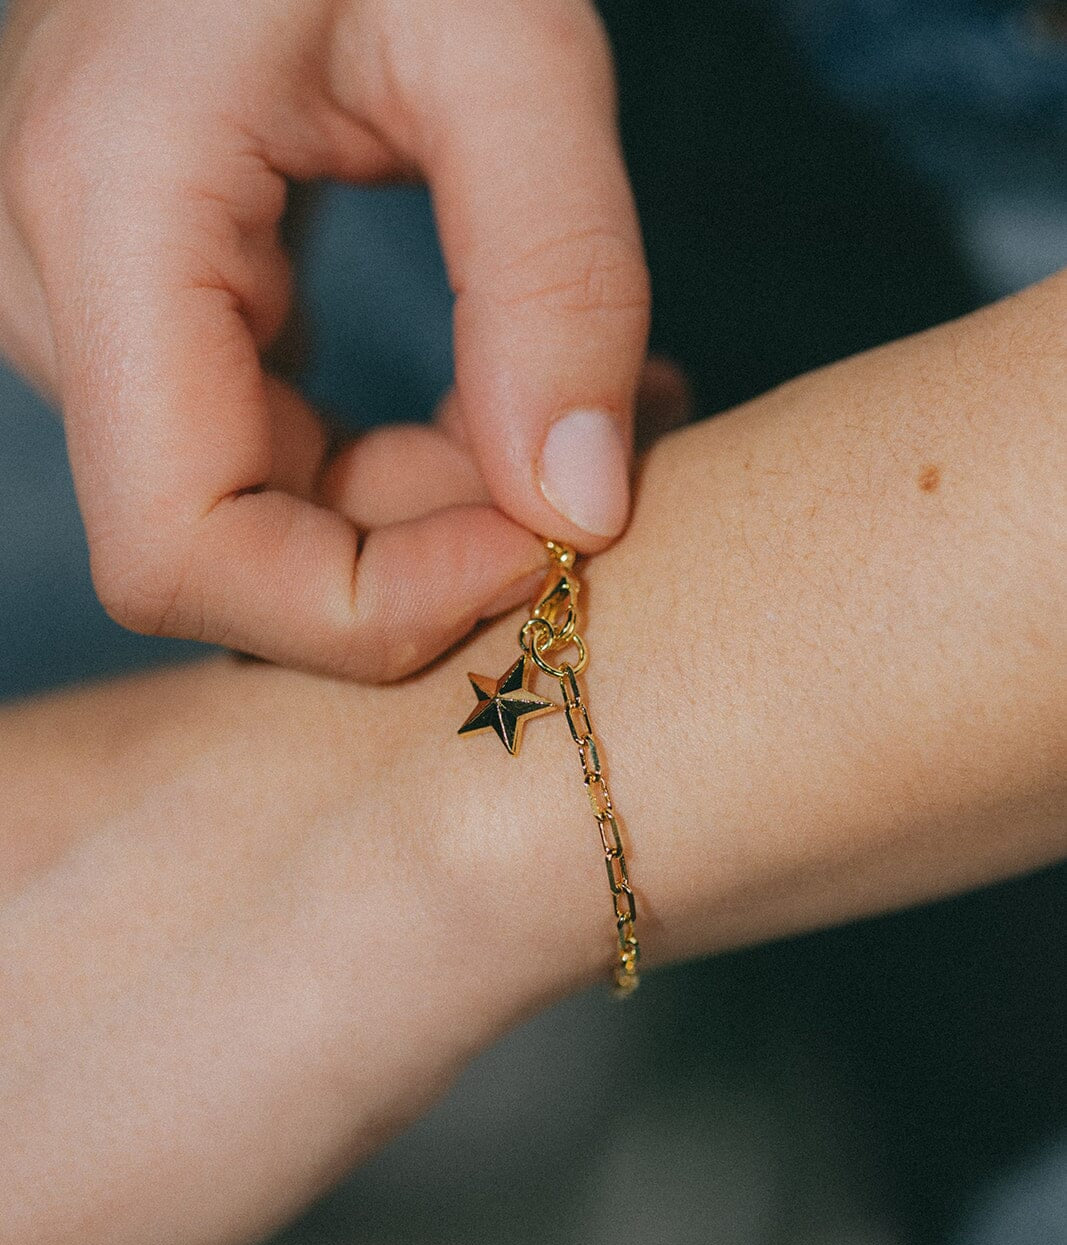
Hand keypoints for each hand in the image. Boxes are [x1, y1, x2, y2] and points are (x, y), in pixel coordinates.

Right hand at [0, 0, 649, 679]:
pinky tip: (520, 397)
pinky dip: (416, 463)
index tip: (543, 546)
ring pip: (274, 521)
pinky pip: (285, 461)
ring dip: (444, 504)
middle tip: (602, 462)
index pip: (183, 550)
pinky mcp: (162, 320)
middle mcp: (63, 291)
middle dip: (435, 549)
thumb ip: (555, 274)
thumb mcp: (506, 41)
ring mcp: (100, 314)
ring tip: (597, 409)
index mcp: (110, 215)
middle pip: (240, 555)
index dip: (366, 607)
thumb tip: (579, 509)